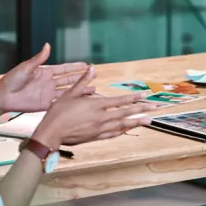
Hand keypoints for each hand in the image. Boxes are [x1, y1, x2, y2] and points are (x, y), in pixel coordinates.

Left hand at [0, 43, 90, 112]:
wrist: (4, 96)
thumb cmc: (11, 80)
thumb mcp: (26, 67)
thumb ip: (39, 58)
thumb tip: (47, 45)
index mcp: (45, 72)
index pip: (64, 69)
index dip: (75, 67)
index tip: (86, 65)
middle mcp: (48, 82)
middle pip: (69, 80)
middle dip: (81, 77)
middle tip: (93, 75)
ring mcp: (48, 94)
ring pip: (68, 92)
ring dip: (79, 90)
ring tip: (93, 90)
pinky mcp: (46, 104)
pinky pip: (61, 103)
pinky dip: (71, 102)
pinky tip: (80, 102)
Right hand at [34, 67, 154, 147]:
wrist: (51, 133)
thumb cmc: (58, 112)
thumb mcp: (69, 94)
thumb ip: (83, 81)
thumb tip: (92, 68)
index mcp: (95, 105)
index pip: (119, 101)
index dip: (133, 98)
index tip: (144, 96)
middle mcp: (101, 118)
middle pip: (125, 113)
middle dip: (141, 110)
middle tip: (154, 109)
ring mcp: (99, 129)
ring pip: (122, 125)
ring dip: (136, 122)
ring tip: (148, 121)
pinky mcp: (95, 137)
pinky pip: (112, 134)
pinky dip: (121, 132)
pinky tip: (127, 130)